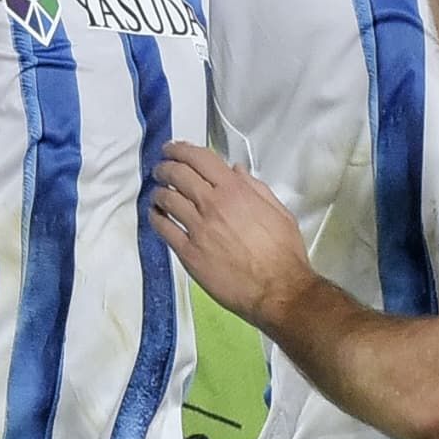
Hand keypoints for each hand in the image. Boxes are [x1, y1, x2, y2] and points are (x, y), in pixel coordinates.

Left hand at [149, 141, 318, 325]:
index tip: (172, 150)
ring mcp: (197, 228)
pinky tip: (156, 215)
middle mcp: (212, 204)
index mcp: (235, 190)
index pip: (200, 158)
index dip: (181, 149)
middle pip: (178, 174)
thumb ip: (256, 188)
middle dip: (165, 167)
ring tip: (157, 193)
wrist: (277, 289)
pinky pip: (163, 228)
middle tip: (161, 169)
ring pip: (166, 198)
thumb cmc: (283, 251)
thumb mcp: (278, 211)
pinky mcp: (188, 252)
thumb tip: (236, 171)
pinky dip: (155, 217)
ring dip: (158, 191)